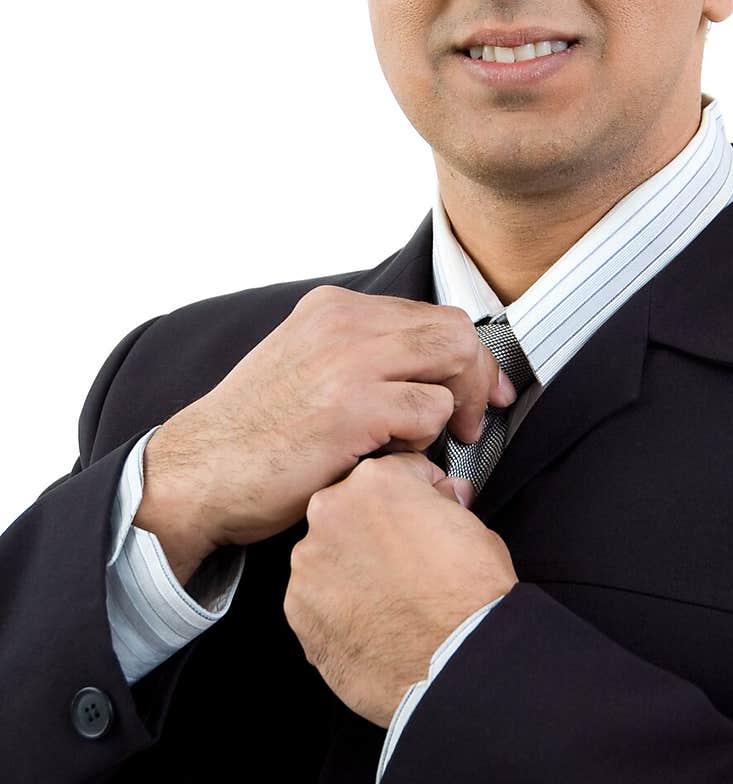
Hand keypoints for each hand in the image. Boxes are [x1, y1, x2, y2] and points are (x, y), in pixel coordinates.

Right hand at [134, 287, 516, 580]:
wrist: (199, 473)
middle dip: (477, 380)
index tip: (482, 393)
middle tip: (470, 425)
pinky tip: (385, 456)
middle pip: (455, 332)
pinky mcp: (354, 408)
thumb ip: (362, 356)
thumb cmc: (255, 436)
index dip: (469, 358)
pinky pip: (431, 413)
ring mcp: (350, 362)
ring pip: (454, 363)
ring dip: (449, 412)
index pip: (432, 316)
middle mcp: (344, 323)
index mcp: (334, 310)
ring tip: (413, 444)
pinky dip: (424, 442)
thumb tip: (432, 369)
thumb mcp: (306, 367)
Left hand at [284, 452, 518, 726]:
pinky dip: (338, 608)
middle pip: (352, 510)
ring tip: (390, 600)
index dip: (419, 494)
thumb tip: (441, 497)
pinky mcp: (298, 610)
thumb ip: (444, 504)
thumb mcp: (475, 528)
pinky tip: (371, 624)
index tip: (428, 513)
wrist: (456, 665)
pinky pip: (317, 598)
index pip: (395, 472)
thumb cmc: (470, 597)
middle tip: (409, 561)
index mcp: (376, 482)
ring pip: (329, 555)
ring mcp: (308, 564)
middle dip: (376, 528)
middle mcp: (331, 513)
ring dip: (353, 569)